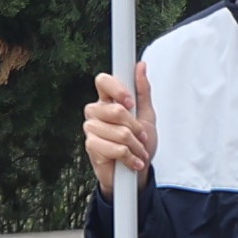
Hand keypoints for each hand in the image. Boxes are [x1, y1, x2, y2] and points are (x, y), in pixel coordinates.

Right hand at [79, 67, 151, 183]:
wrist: (137, 172)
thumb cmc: (140, 142)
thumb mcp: (147, 115)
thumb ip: (143, 91)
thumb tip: (140, 66)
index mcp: (108, 100)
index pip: (103, 81)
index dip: (117, 89)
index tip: (130, 103)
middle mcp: (96, 112)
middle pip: (114, 109)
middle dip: (135, 126)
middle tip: (141, 136)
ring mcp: (92, 129)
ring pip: (118, 131)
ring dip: (135, 145)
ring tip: (138, 151)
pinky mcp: (91, 146)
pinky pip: (114, 147)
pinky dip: (129, 157)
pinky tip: (132, 161)